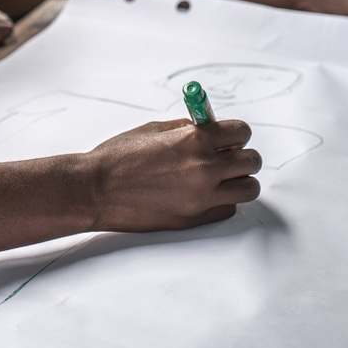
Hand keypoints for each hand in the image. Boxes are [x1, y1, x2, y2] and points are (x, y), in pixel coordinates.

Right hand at [86, 118, 261, 231]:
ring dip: (240, 180)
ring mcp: (203, 196)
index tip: (229, 137)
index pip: (241, 132)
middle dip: (241, 155)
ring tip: (222, 177)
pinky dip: (223, 200)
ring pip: (248, 188)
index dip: (236, 133)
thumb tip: (213, 128)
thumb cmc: (119, 157)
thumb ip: (188, 128)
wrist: (96, 190)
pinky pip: (229, 208)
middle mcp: (205, 167)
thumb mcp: (155, 129)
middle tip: (227, 157)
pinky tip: (205, 194)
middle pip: (251, 161)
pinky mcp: (196, 218)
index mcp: (194, 139)